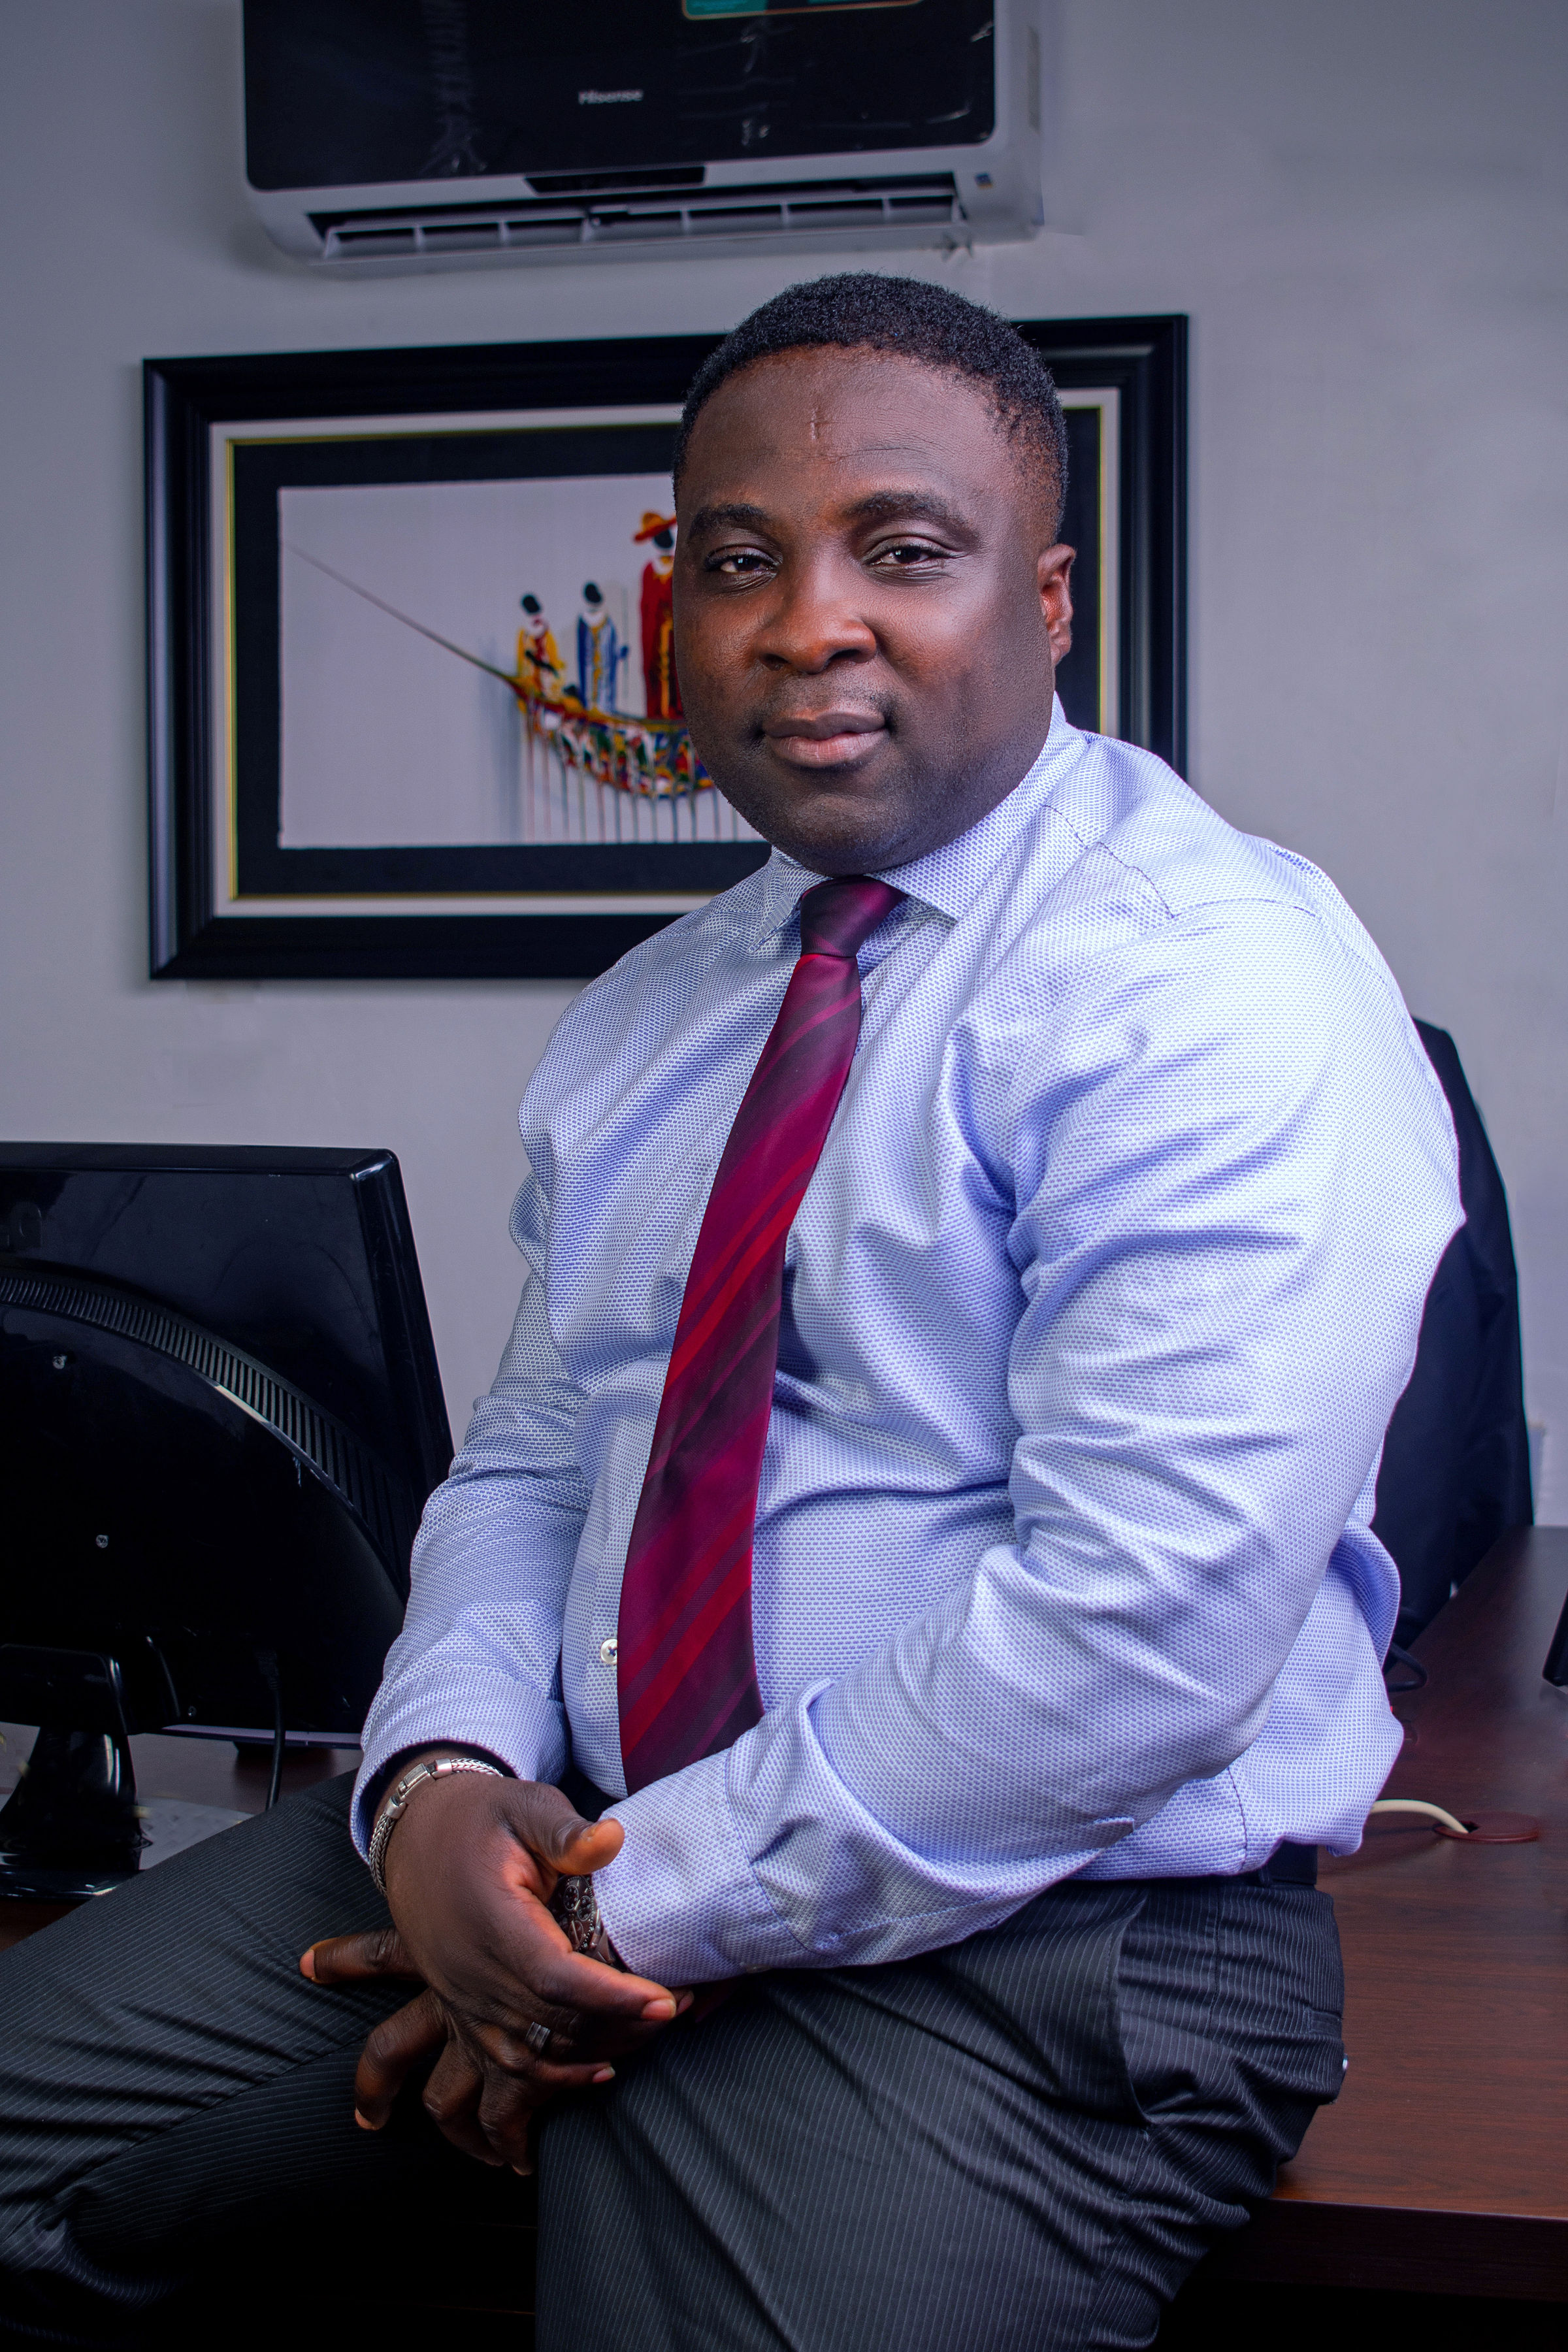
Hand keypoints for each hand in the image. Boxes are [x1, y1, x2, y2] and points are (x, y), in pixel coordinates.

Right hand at [301, 1773, 686, 2172]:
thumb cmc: (479, 1817)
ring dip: (592, 2053)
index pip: (555, 1977)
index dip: (612, 1996)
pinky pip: (506, 2062)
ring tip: (648, 2034)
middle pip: (550, 2023)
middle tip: (678, 2009)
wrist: (415, 1834)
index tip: (665, 1998)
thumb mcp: (523, 1806)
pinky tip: (598, 2070)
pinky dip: (554, 2077)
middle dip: (620, 2025)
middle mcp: (470, 1971)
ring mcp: (461, 1998)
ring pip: (530, 2054)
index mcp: (490, 1919)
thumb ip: (565, 1831)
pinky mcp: (461, 2010)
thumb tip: (613, 1839)